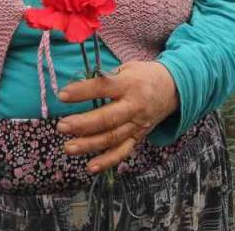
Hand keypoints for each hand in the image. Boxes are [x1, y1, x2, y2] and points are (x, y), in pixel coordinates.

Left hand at [55, 60, 178, 173]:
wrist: (173, 89)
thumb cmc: (142, 76)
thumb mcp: (126, 68)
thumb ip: (105, 78)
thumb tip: (77, 88)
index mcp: (130, 84)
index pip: (103, 87)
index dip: (82, 91)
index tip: (62, 95)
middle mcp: (134, 106)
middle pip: (108, 118)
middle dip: (84, 124)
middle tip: (62, 126)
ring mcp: (137, 124)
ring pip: (113, 138)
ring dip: (89, 145)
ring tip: (68, 147)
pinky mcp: (138, 137)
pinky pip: (123, 152)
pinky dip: (107, 161)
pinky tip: (90, 167)